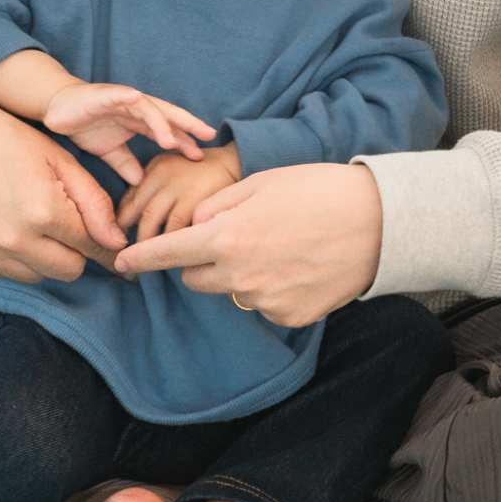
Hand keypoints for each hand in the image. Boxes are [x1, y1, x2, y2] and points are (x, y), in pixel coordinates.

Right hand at [0, 75, 125, 283]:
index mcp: (42, 211)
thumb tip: (116, 242)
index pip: (91, 248)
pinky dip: (6, 256)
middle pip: (67, 271)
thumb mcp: (55, 156)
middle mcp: (11, 240)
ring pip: (34, 276)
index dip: (104, 246)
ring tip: (25, 219)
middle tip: (62, 225)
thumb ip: (92, 201)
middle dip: (73, 252)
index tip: (111, 249)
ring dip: (39, 255)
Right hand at [41, 79, 216, 183]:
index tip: (201, 156)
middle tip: (209, 136)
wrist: (57, 109)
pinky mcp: (104, 95)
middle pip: (168, 115)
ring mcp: (122, 99)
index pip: (168, 130)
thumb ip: (126, 164)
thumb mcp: (109, 151)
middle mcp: (136, 108)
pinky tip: (138, 98)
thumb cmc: (85, 125)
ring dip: (161, 123)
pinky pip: (119, 95)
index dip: (185, 141)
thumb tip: (141, 182)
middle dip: (188, 124)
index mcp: (139, 121)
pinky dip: (129, 96)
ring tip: (172, 141)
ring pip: (148, 108)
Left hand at [113, 160, 384, 324]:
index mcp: (227, 238)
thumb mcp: (260, 183)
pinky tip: (299, 265)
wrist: (380, 222)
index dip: (140, 258)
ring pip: (231, 291)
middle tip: (235, 234)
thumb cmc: (319, 191)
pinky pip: (264, 304)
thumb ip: (217, 207)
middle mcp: (240, 277)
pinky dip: (272, 288)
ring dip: (240, 273)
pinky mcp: (291, 317)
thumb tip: (194, 226)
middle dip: (201, 259)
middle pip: (195, 278)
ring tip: (281, 245)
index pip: (167, 253)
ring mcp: (266, 301)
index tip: (120, 263)